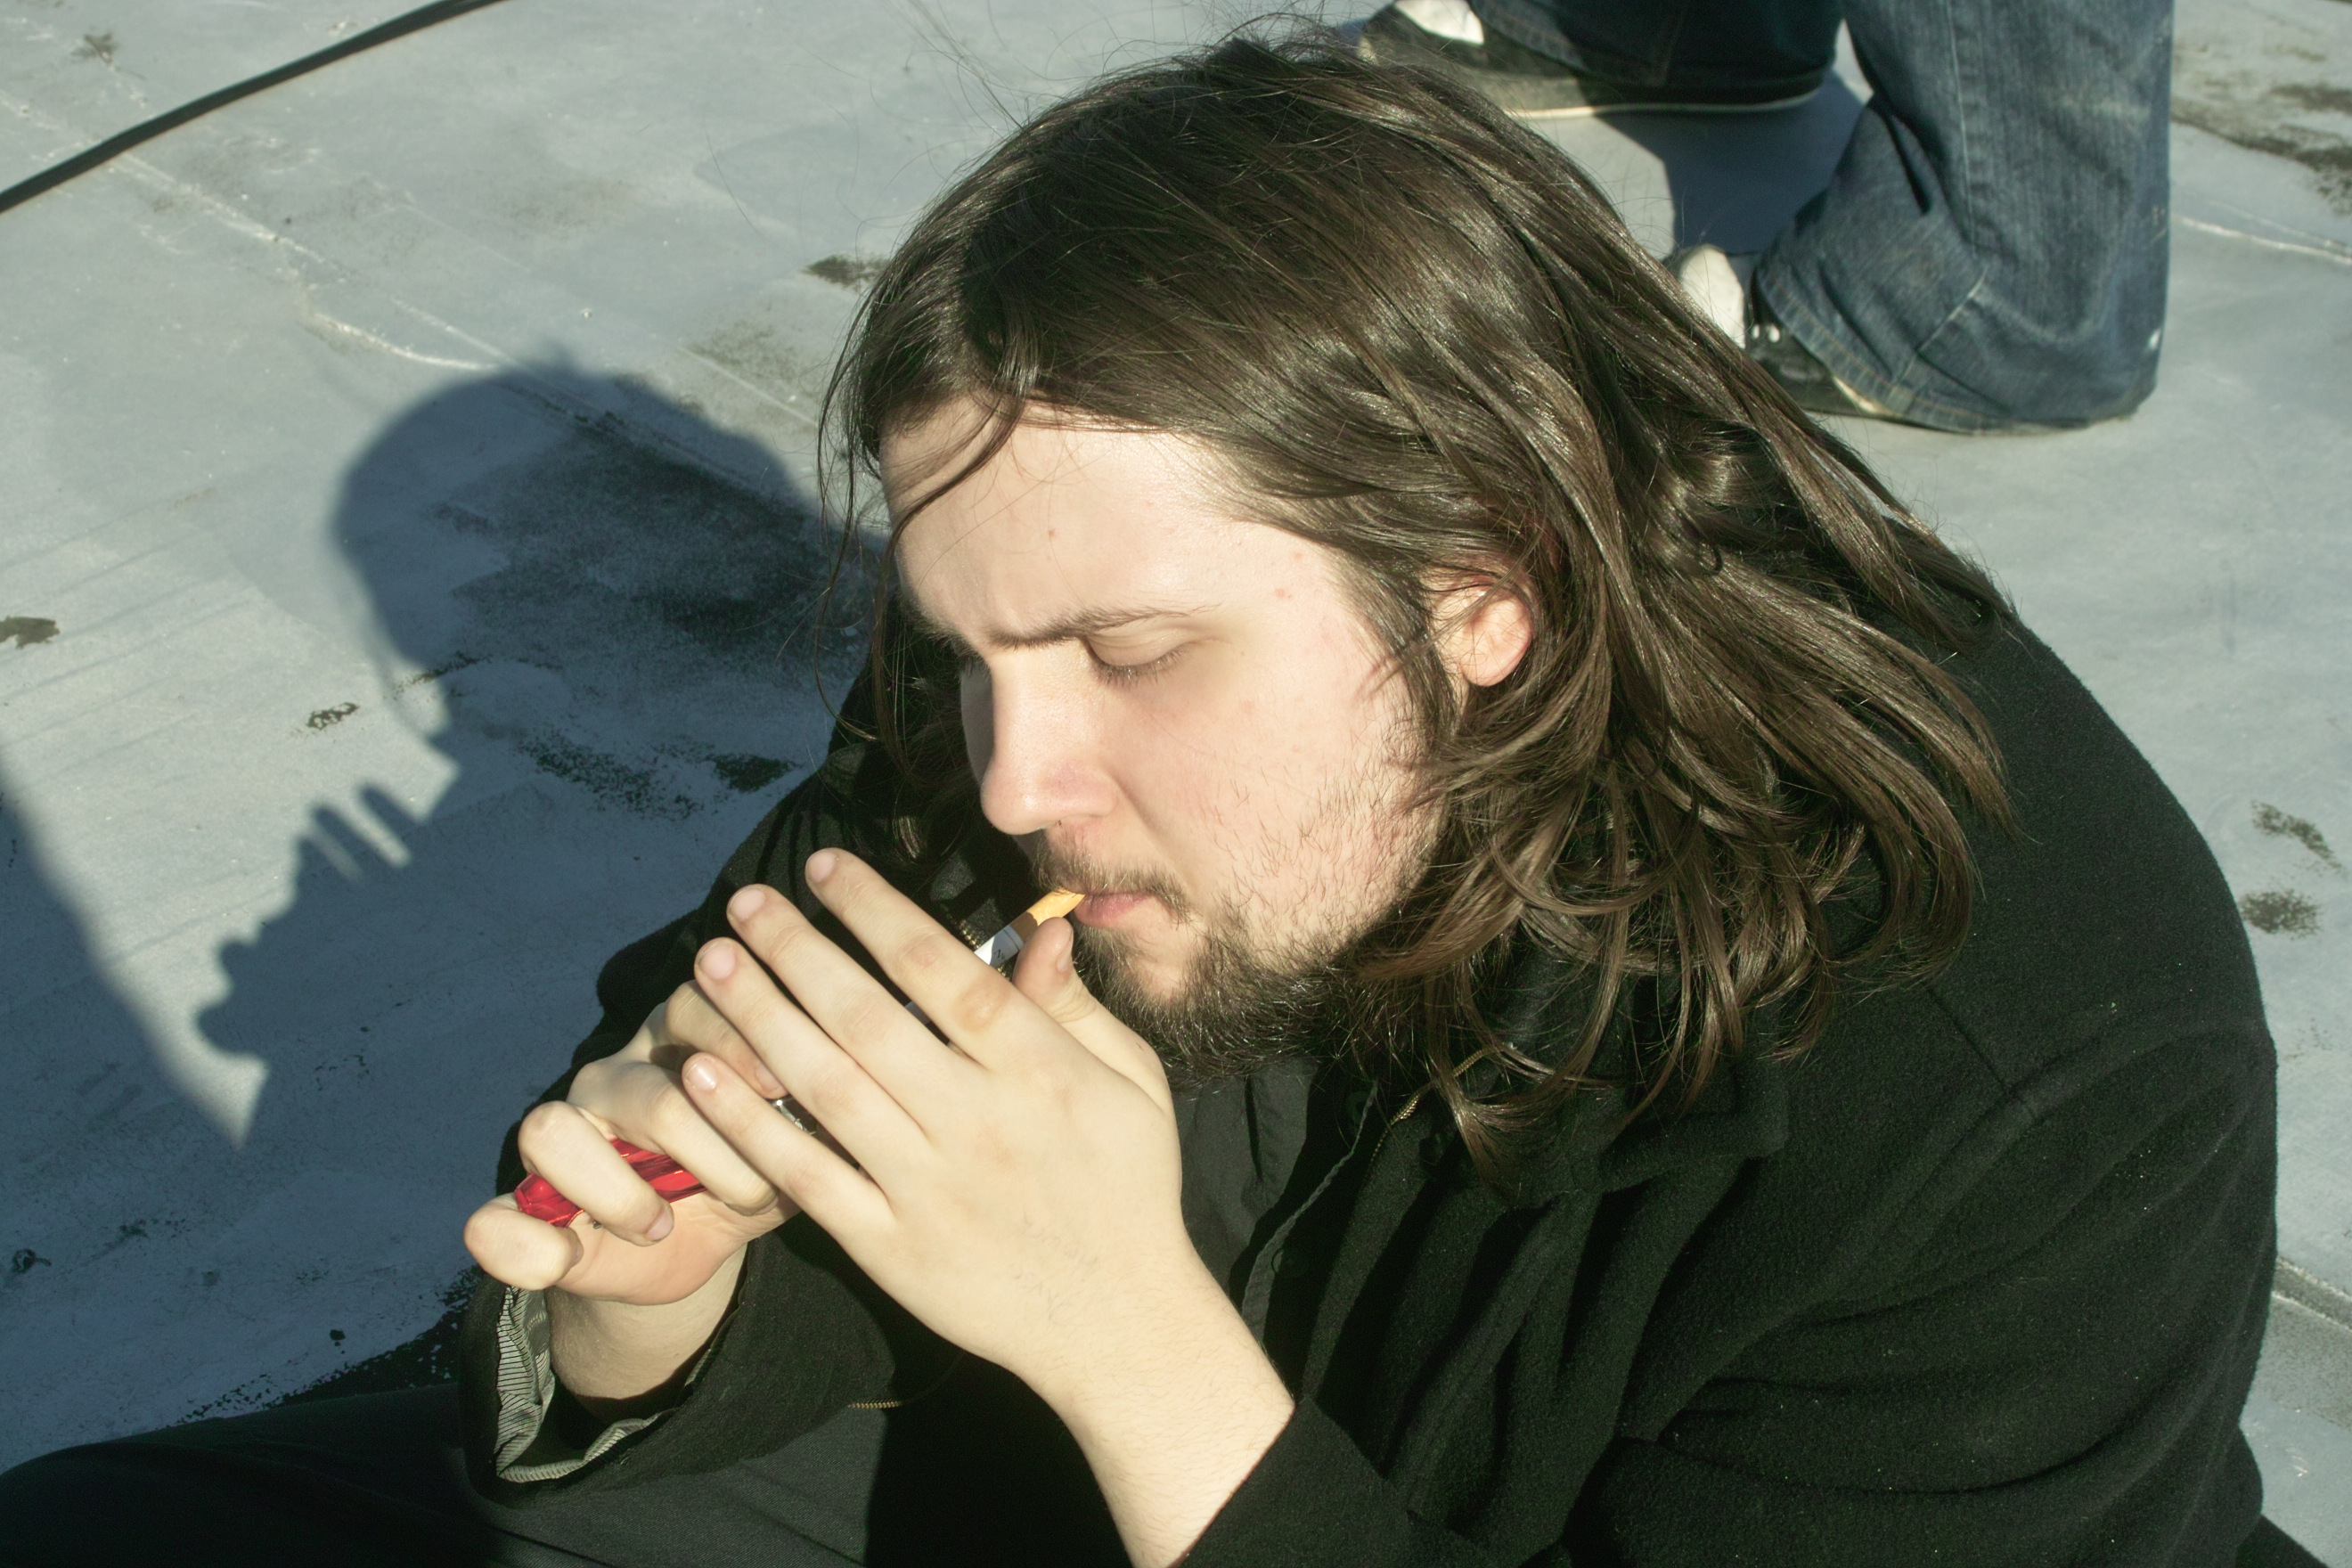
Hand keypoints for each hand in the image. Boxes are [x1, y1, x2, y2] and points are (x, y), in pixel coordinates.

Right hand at [462, 997, 796, 1307]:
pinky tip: (564, 1259)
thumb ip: (814, 1127)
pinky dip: (523, 1248)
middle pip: (646, 1091)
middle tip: (751, 1190)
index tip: (782, 1086)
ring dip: (621, 1195)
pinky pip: (493, 1223)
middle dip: (705, 1151)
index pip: (695, 1007)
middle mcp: (615, 1075)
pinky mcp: (526, 1206)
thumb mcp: (793, 1153)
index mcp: (680, 1042)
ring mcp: (562, 1134)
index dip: (738, 1043)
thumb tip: (842, 1120)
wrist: (694, 1253)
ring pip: (554, 1132)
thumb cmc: (750, 1180)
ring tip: (661, 1224)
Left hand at [666, 852, 1293, 1566]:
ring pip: (826, 1087)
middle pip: (870, 1018)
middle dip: (798, 950)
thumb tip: (1040, 925)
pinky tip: (707, 1073)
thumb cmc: (1128, 1188)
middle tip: (745, 901)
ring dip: (761, 1018)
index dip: (877, 912)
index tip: (825, 868)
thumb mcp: (1134, 1086)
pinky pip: (808, 1176)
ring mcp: (928, 1188)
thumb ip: (1076, 1007)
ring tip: (713, 963)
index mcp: (1041, 1072)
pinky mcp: (890, 1248)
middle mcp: (978, 1123)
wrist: (1117, 1326)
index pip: (944, 971)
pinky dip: (752, 1125)